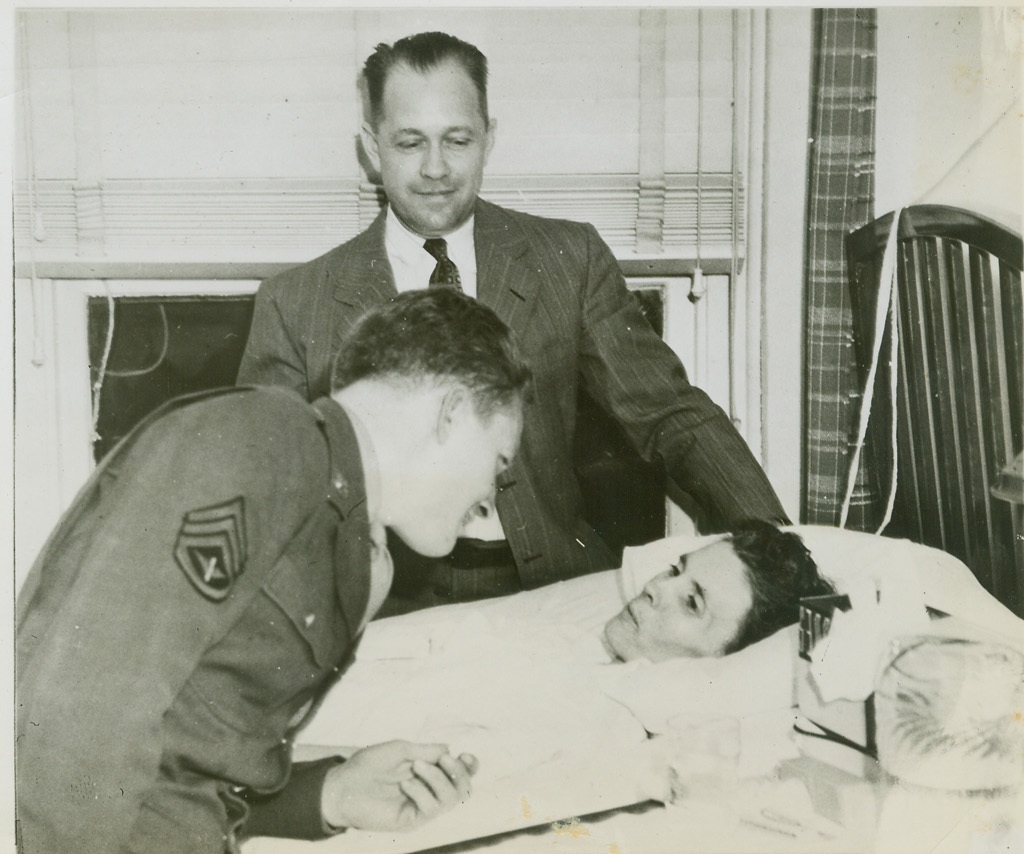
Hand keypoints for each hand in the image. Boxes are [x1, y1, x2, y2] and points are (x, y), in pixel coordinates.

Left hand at [320, 740, 477, 831]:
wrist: (342, 785)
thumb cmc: (367, 765)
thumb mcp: (400, 750)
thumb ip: (426, 750)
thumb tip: (449, 749)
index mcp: (428, 773)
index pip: (459, 774)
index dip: (470, 766)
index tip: (465, 755)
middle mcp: (428, 792)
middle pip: (463, 789)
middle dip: (459, 773)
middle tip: (443, 760)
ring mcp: (420, 808)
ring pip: (451, 800)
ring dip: (438, 779)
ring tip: (416, 767)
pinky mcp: (411, 821)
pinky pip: (430, 809)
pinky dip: (422, 792)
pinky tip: (405, 784)